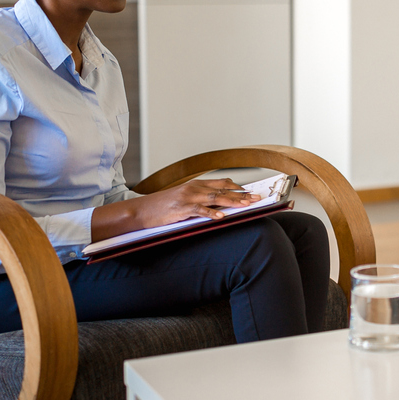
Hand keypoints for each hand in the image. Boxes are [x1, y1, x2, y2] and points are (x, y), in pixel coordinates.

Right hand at [134, 178, 259, 228]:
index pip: (223, 183)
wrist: (142, 210)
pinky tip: (221, 217)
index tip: (252, 192)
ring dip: (232, 202)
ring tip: (245, 205)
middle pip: (223, 190)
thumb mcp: (184, 198)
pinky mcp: (181, 208)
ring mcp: (188, 197)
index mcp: (196, 184)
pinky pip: (199, 210)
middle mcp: (194, 188)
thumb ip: (202, 199)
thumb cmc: (163, 206)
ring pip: (215, 198)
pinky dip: (211, 213)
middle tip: (257, 198)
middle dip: (241, 195)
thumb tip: (221, 206)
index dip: (239, 188)